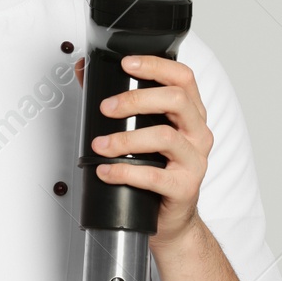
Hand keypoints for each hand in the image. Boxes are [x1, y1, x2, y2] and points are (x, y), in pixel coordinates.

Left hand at [85, 54, 211, 246]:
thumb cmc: (157, 169)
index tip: (127, 63)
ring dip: (125, 139)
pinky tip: (106, 171)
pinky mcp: (184, 188)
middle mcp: (198, 133)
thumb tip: (83, 71)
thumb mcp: (142, 131)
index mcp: (191, 114)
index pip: (183, 78)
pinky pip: (154, 176)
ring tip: (99, 145)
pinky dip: (124, 173)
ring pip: (164, 137)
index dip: (155, 65)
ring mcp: (194, 161)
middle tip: (106, 108)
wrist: (170, 217)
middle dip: (135, 100)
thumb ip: (117, 100)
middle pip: (176, 100)